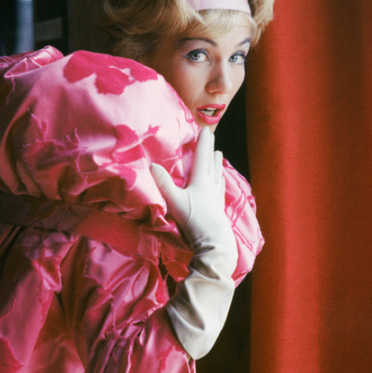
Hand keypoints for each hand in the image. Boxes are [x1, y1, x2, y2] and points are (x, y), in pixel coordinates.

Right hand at [150, 127, 228, 249]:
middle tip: (212, 140)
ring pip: (217, 175)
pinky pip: (220, 188)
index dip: (203, 142)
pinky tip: (221, 181)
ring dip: (217, 164)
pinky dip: (219, 180)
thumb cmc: (194, 220)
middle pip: (212, 164)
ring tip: (219, 156)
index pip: (202, 156)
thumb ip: (163, 183)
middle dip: (211, 150)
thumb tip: (152, 165)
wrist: (214, 242)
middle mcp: (211, 185)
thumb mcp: (175, 201)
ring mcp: (217, 197)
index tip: (205, 130)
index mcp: (202, 180)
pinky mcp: (219, 208)